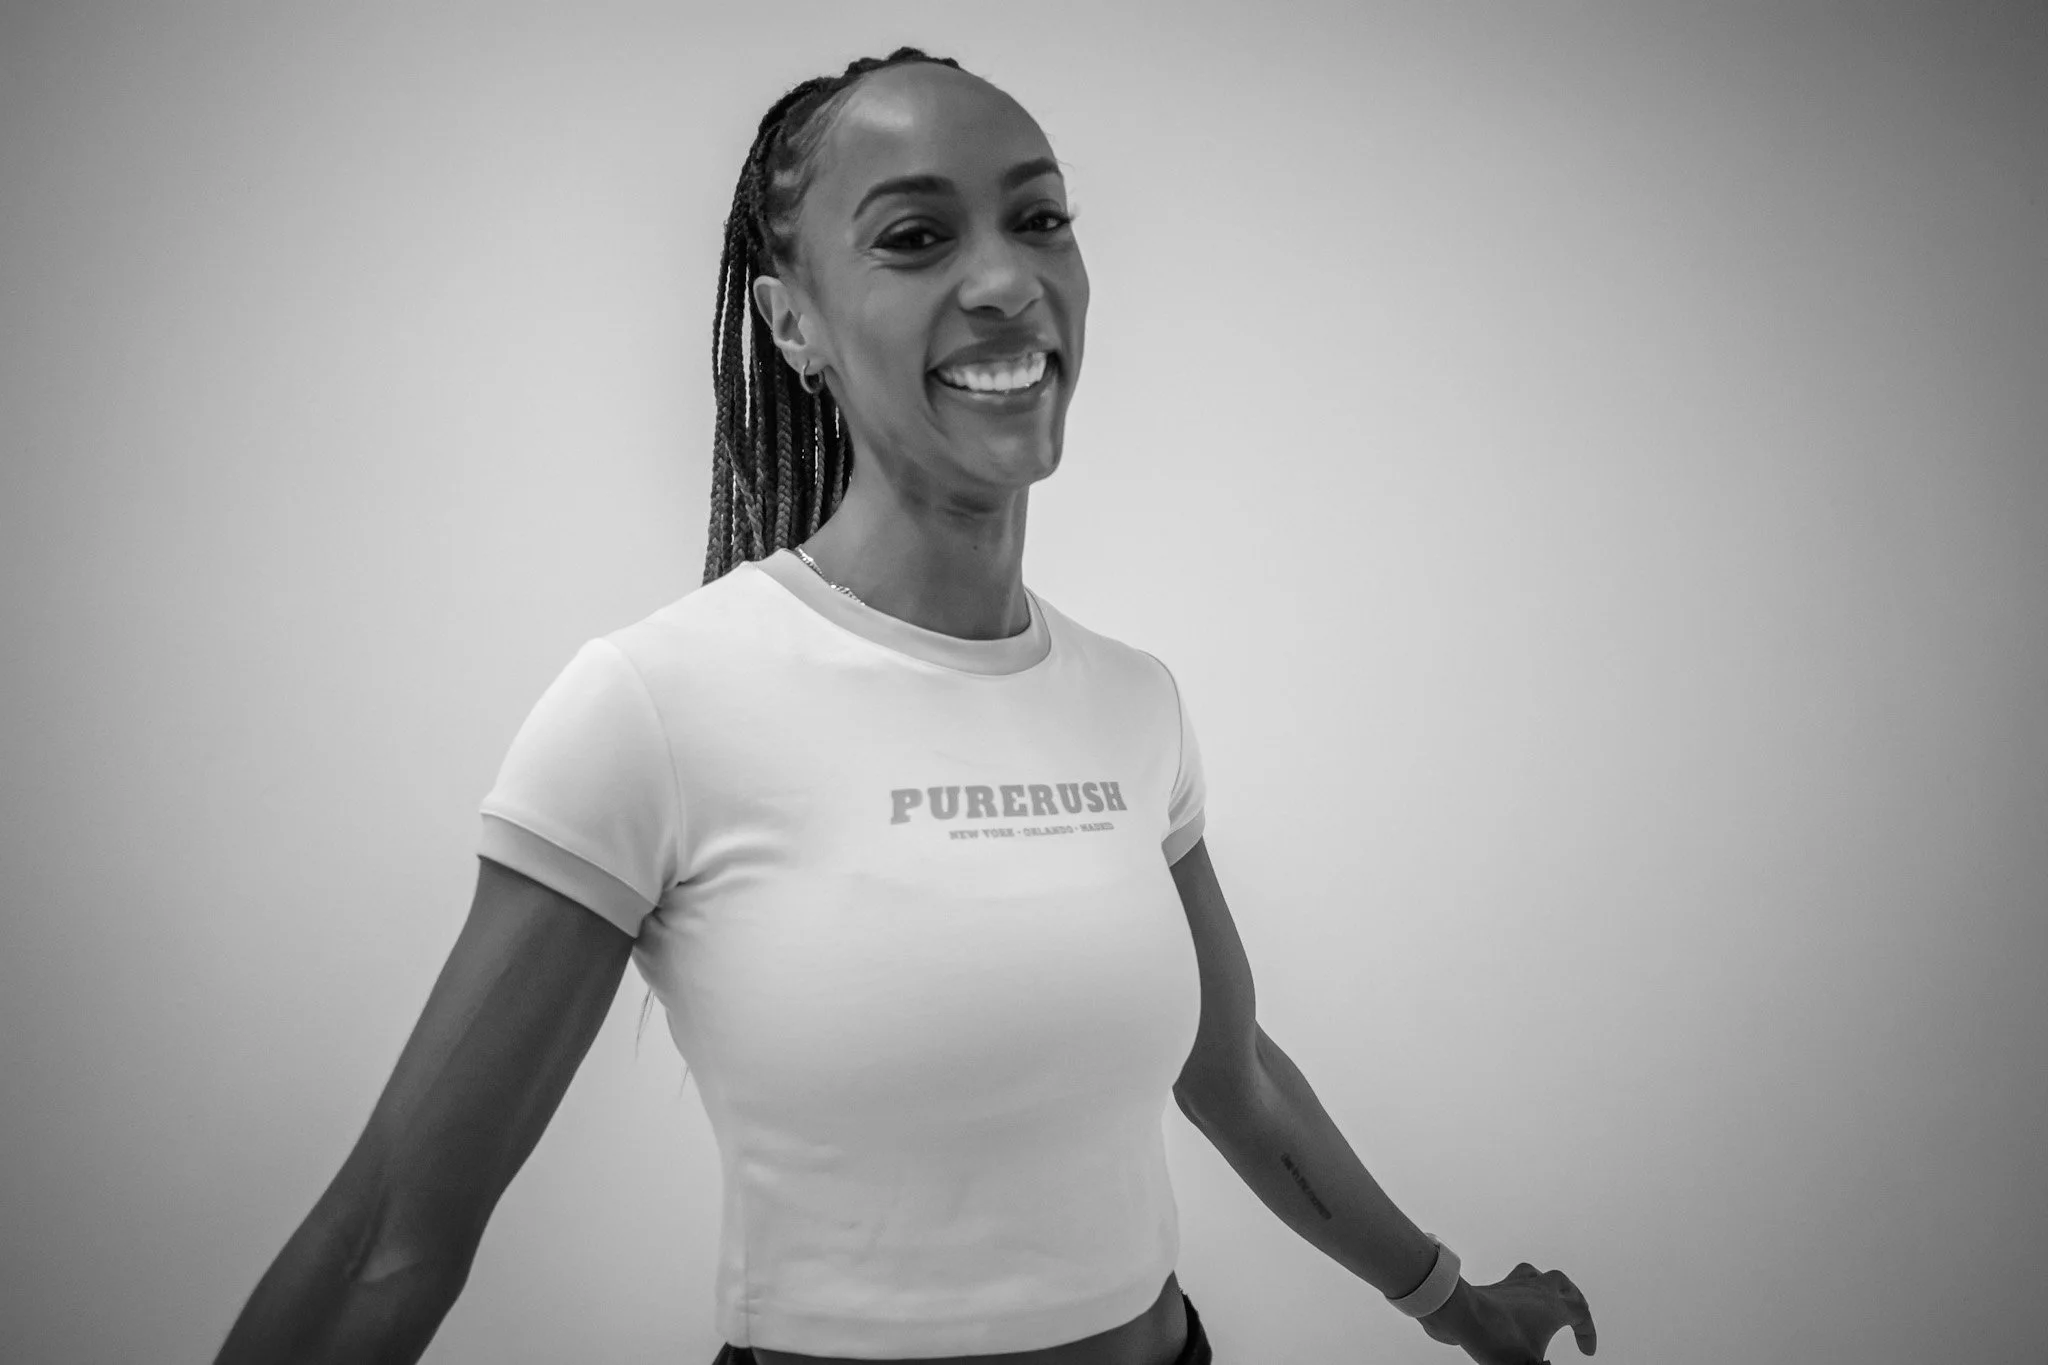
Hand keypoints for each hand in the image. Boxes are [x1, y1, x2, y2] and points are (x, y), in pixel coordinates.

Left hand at [1418, 1263, 1596, 1364]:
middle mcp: (1537, 1290)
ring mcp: (1513, 1286)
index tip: (1586, 1352)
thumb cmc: (1497, 1339)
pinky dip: (1521, 1292)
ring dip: (1547, 1287)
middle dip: (1574, 1300)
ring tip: (1549, 1300)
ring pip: (1537, 1275)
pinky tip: (1515, 1305)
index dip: (1588, 1333)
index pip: (1581, 1313)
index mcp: (1553, 1306)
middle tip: (1576, 1314)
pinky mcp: (1494, 1289)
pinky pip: (1513, 1283)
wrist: (1459, 1314)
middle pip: (1563, 1285)